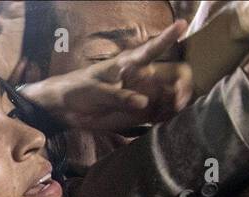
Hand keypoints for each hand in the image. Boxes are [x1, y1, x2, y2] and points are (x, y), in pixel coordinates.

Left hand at [25, 21, 191, 131]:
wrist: (66, 108)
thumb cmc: (79, 90)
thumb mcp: (95, 92)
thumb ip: (118, 97)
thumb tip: (144, 103)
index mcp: (129, 64)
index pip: (151, 49)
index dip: (167, 37)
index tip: (181, 24)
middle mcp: (143, 77)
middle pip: (174, 73)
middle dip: (183, 84)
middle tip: (178, 99)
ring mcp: (145, 93)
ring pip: (172, 93)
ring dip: (178, 101)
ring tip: (174, 110)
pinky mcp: (142, 111)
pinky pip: (162, 111)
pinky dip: (169, 115)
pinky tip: (166, 119)